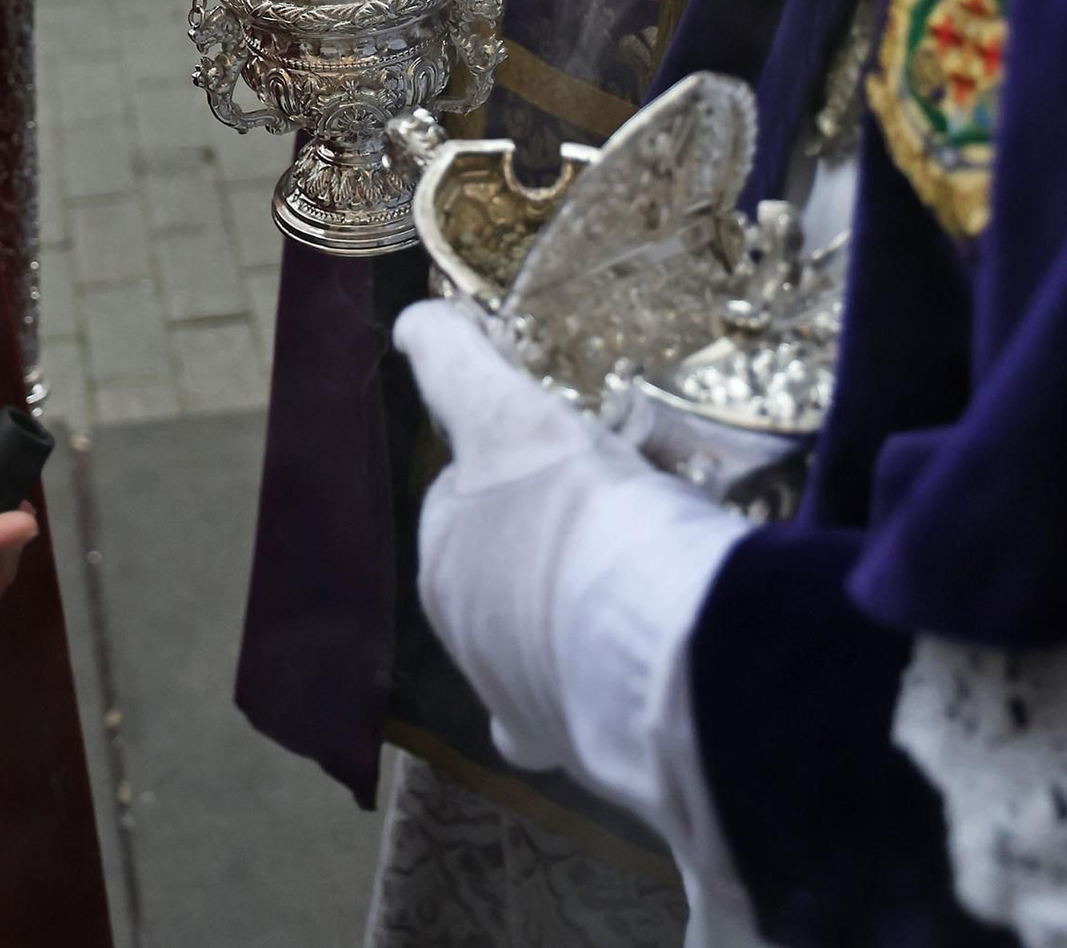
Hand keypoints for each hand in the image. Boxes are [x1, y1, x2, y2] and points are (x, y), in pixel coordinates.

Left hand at [396, 300, 741, 788]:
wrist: (654, 643)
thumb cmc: (575, 518)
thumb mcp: (505, 411)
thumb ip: (452, 361)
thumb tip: (412, 321)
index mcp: (443, 553)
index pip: (466, 496)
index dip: (516, 466)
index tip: (570, 453)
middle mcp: (462, 628)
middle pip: (502, 565)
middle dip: (543, 539)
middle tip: (616, 511)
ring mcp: (511, 692)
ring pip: (537, 634)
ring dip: (571, 607)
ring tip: (636, 578)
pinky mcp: (565, 743)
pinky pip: (566, 714)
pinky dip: (582, 690)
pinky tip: (610, 672)